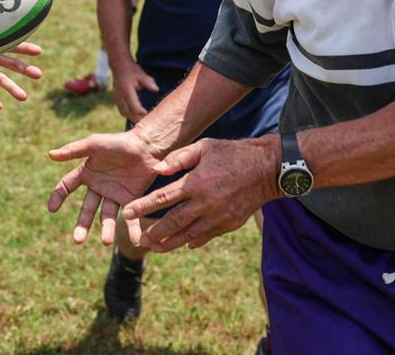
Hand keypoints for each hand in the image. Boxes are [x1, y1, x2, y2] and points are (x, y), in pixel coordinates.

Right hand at [47, 130, 162, 244]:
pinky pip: (130, 216)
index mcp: (86, 173)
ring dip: (107, 230)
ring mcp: (114, 194)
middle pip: (87, 209)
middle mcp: (98, 187)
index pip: (66, 186)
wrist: (146, 145)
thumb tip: (50, 154)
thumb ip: (74, 150)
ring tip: (106, 241)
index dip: (58, 196)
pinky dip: (132, 229)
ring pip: (107, 216)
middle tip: (78, 240)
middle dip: (82, 225)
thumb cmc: (119, 142)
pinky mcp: (131, 199)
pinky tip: (135, 241)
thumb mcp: (95, 144)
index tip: (52, 209)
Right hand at [110, 61, 157, 122]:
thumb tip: (156, 89)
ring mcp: (116, 98)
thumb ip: (149, 82)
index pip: (133, 105)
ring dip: (131, 118)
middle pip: (127, 112)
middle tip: (146, 123)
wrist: (119, 66)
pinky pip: (121, 110)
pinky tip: (136, 117)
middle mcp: (119, 95)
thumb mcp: (141, 74)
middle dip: (136, 118)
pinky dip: (128, 114)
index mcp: (126, 90)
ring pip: (123, 112)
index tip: (147, 114)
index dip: (140, 111)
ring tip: (141, 122)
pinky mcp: (116, 99)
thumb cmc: (132, 70)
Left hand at [123, 134, 280, 252]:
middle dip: (153, 232)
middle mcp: (204, 203)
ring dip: (169, 243)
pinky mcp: (228, 224)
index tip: (128, 213)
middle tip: (139, 239)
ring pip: (188, 235)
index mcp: (195, 182)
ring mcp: (217, 216)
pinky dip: (192, 241)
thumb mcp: (205, 147)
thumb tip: (157, 168)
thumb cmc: (232, 154)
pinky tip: (182, 244)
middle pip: (172, 222)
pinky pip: (206, 236)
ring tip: (154, 248)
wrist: (266, 169)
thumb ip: (180, 158)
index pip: (163, 198)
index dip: (143, 207)